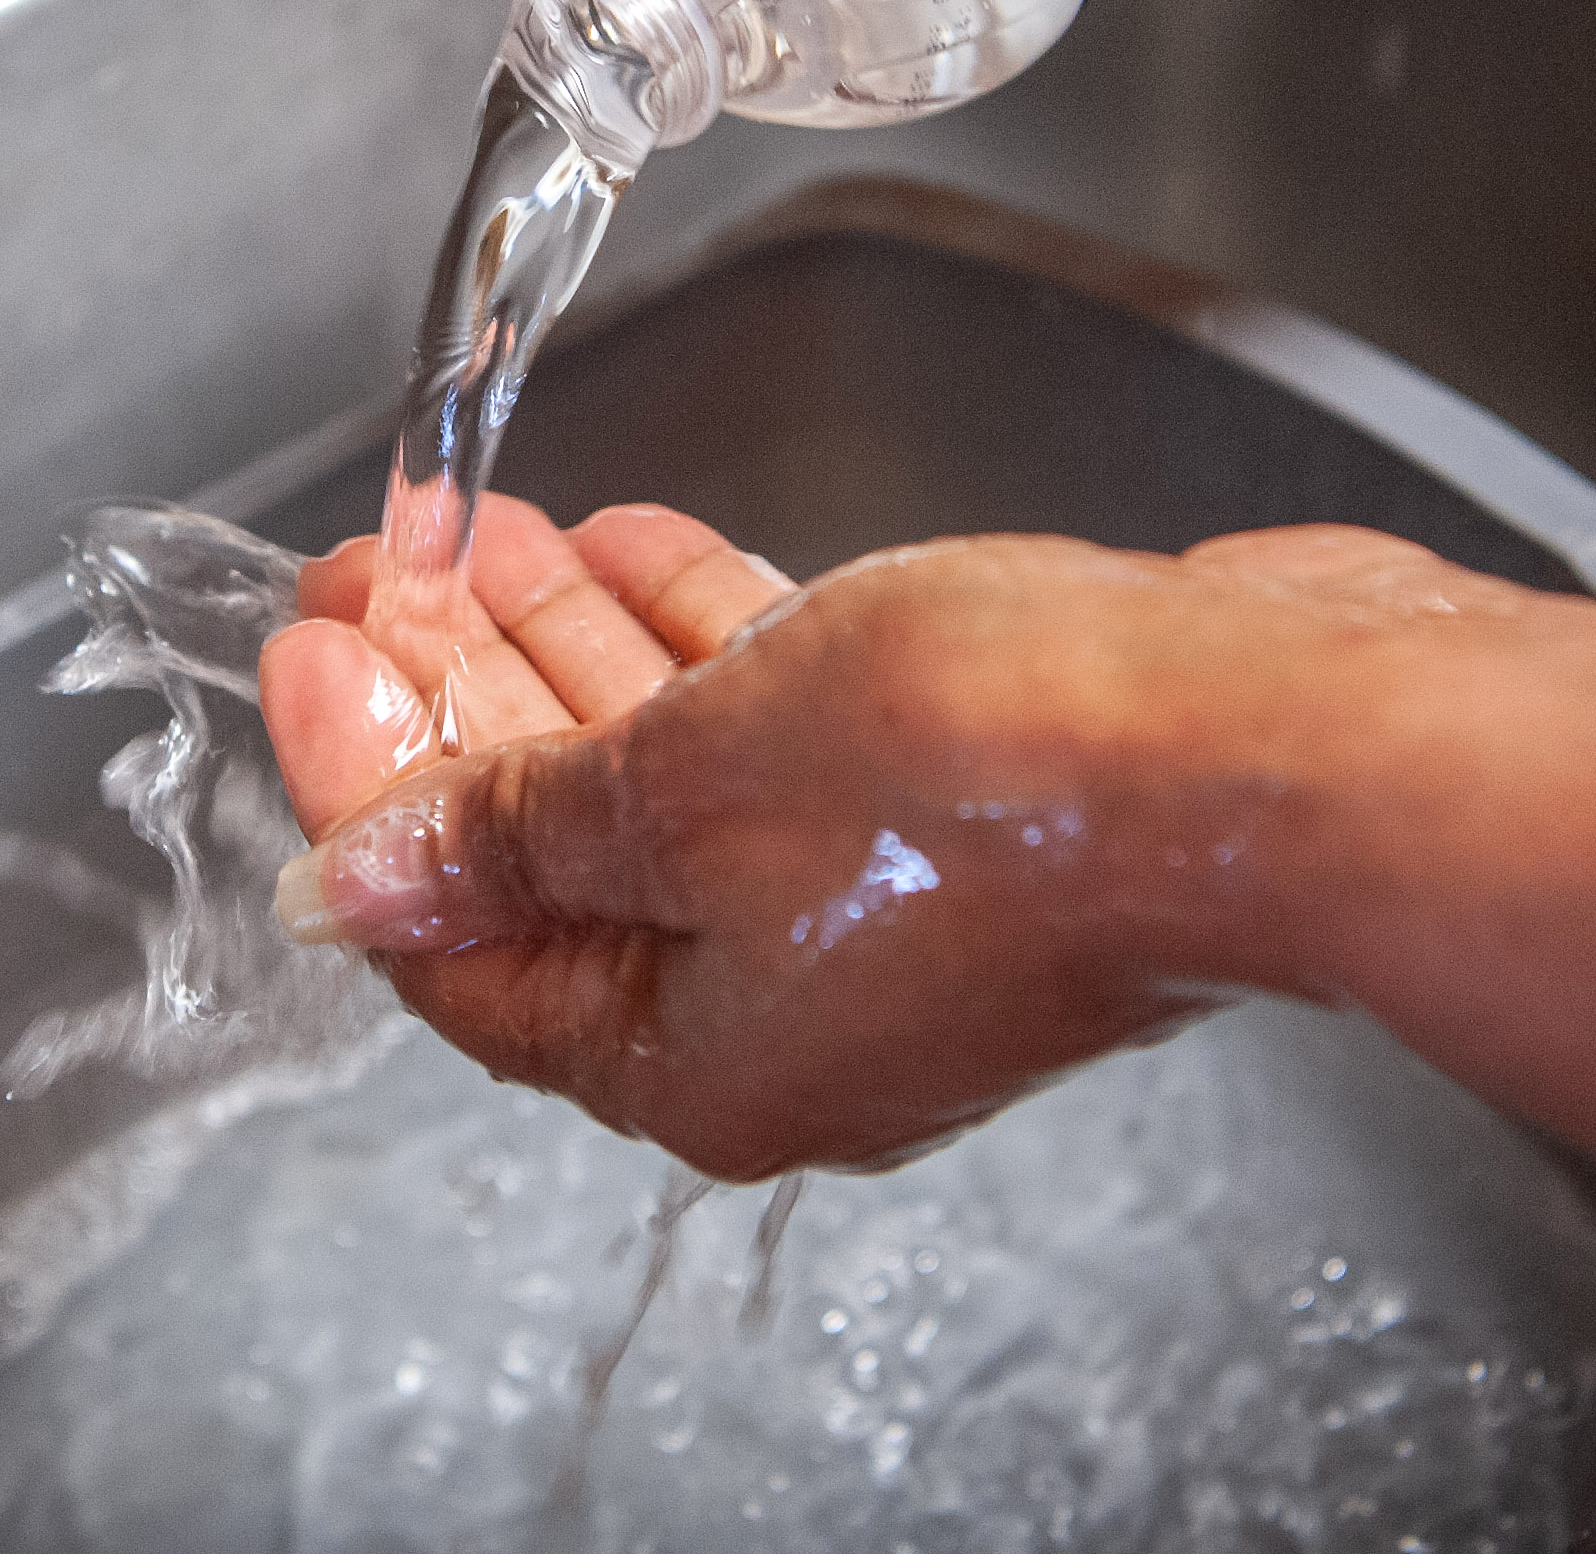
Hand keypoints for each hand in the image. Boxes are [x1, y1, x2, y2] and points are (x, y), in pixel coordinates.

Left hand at [261, 502, 1561, 1177]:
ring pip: (677, 782)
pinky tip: (647, 553)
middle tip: (377, 569)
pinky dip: (709, 644)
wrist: (1280, 744)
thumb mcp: (691, 785)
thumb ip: (517, 827)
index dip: (365, 783)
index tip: (315, 637)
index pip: (463, 940)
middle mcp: (791, 1012)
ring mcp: (890, 913)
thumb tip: (360, 885)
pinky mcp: (974, 816)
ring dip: (573, 654)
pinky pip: (790, 735)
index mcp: (698, 1061)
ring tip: (485, 534)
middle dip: (458, 701)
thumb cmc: (1010, 781)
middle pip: (562, 859)